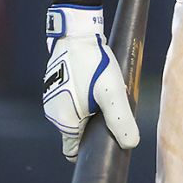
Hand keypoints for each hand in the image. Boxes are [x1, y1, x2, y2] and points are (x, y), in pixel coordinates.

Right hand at [43, 4, 139, 161]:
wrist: (77, 32)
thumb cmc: (94, 63)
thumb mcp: (112, 93)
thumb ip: (120, 119)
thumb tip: (130, 144)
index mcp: (64, 121)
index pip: (73, 150)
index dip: (90, 147)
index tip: (106, 136)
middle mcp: (53, 113)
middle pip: (76, 131)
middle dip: (93, 124)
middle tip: (109, 105)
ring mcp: (52, 97)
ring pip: (74, 113)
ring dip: (88, 107)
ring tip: (103, 89)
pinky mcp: (55, 83)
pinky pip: (70, 98)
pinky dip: (82, 95)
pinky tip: (95, 80)